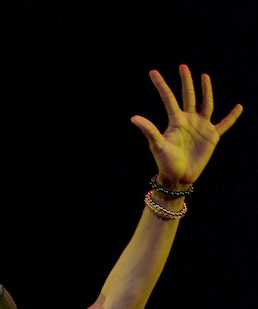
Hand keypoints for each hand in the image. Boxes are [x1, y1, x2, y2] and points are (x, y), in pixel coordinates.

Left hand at [130, 64, 242, 187]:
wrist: (179, 177)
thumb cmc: (165, 162)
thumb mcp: (157, 145)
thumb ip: (149, 130)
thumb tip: (133, 118)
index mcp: (175, 120)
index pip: (168, 98)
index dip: (161, 85)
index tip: (152, 72)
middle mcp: (188, 120)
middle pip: (188, 96)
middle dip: (186, 81)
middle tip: (183, 66)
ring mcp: (201, 126)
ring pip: (206, 104)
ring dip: (206, 90)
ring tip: (205, 76)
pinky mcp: (212, 136)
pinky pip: (225, 123)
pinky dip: (232, 116)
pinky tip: (239, 107)